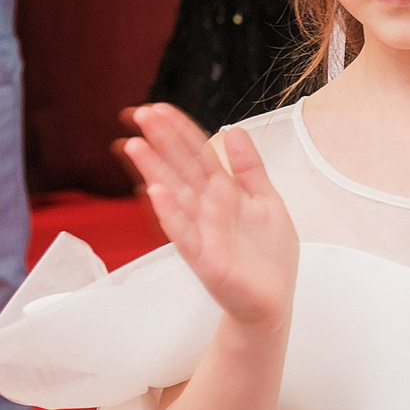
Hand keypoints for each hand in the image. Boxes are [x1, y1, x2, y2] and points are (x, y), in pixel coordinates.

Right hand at [122, 104, 299, 329]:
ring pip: (176, 195)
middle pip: (182, 168)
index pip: (199, 154)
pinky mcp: (204, 258)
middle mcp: (207, 209)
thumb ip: (250, 167)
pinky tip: (155, 192)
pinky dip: (170, 213)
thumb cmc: (268, 255)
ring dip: (155, 171)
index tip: (159, 108)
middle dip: (163, 141)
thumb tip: (234, 129)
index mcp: (224, 193)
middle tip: (140, 115)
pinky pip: (184, 233)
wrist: (273, 301)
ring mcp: (202, 232)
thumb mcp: (267, 200)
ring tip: (136, 146)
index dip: (181, 131)